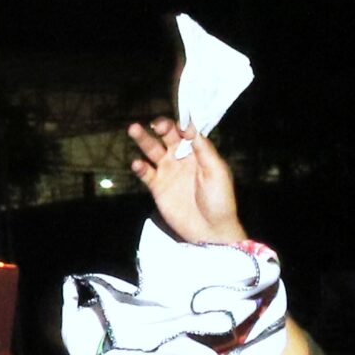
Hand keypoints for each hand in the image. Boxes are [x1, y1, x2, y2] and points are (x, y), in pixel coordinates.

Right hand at [126, 117, 243, 244]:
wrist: (211, 231)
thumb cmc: (220, 200)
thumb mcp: (217, 170)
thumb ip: (204, 148)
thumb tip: (190, 125)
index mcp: (197, 152)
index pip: (185, 130)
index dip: (180, 124)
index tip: (178, 124)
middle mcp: (181, 158)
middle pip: (167, 136)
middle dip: (161, 127)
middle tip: (157, 124)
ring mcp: (168, 172)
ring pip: (152, 150)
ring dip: (143, 139)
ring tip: (134, 129)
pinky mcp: (158, 188)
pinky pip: (145, 173)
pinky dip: (140, 167)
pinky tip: (137, 163)